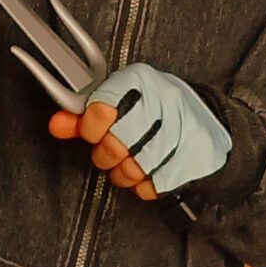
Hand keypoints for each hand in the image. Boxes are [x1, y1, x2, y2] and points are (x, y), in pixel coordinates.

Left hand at [49, 65, 230, 198]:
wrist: (208, 117)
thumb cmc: (155, 108)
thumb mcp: (120, 100)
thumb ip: (85, 114)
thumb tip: (57, 125)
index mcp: (140, 81)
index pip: (102, 108)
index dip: (90, 127)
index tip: (92, 133)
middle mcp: (163, 102)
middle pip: (116, 143)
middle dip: (107, 154)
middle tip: (110, 152)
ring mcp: (181, 132)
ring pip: (134, 167)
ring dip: (123, 173)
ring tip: (126, 164)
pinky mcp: (193, 160)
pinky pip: (154, 185)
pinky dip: (144, 185)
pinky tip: (147, 173)